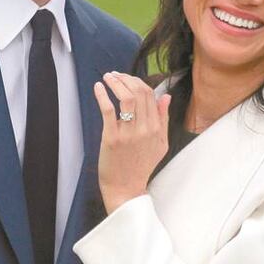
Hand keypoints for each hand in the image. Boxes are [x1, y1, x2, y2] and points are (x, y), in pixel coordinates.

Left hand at [93, 72, 170, 213]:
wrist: (126, 188)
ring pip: (125, 98)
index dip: (138, 82)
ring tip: (107, 77)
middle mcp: (145, 129)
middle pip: (138, 93)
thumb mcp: (160, 143)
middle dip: (126, 78)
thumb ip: (163, 119)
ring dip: (115, 83)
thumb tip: (165, 96)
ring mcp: (128, 133)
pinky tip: (98, 88)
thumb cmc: (141, 166)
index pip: (150, 95)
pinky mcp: (112, 138)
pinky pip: (108, 110)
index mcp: (156, 128)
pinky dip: (102, 95)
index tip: (127, 78)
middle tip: (115, 75)